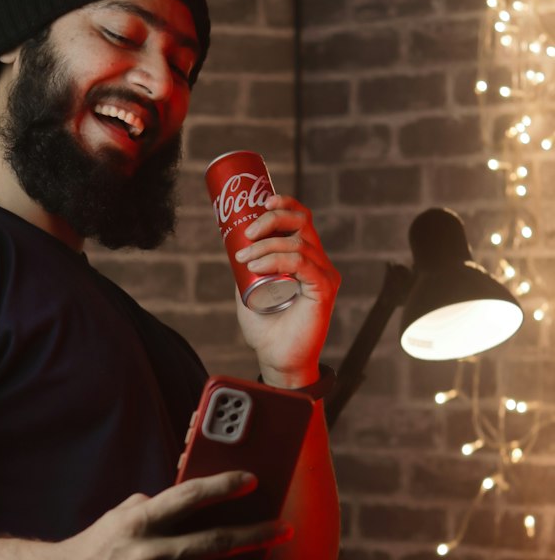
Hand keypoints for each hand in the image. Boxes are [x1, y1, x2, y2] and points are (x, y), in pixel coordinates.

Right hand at [39, 471, 291, 559]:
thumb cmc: (100, 544)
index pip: (190, 497)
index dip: (224, 486)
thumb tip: (195, 499)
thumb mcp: (122, 515)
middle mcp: (150, 554)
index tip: (253, 481)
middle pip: (215, 542)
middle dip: (256, 535)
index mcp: (142, 521)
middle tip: (284, 530)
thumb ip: (156, 507)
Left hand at [232, 194, 339, 382]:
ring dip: (267, 244)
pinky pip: (302, 263)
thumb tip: (234, 247)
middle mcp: (319, 263)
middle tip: (248, 231)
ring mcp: (324, 276)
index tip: (261, 201)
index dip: (284, 204)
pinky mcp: (324, 290)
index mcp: (306, 259)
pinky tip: (259, 264)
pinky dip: (278, 259)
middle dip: (273, 218)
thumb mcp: (249, 289)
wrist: (276, 359)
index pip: (301, 220)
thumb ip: (248, 269)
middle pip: (302, 222)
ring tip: (244, 256)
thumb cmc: (265, 329)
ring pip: (299, 243)